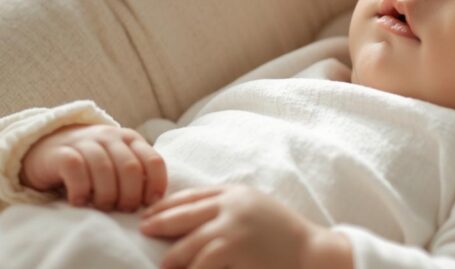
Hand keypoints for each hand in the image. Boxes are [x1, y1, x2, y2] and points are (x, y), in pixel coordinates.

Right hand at [19, 123, 166, 211]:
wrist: (48, 147)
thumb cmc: (91, 163)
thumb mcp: (118, 163)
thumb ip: (138, 174)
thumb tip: (156, 201)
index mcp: (130, 139)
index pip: (153, 161)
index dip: (155, 185)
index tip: (149, 203)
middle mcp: (110, 137)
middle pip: (130, 169)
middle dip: (130, 196)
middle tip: (122, 210)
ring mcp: (85, 142)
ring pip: (104, 170)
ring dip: (106, 196)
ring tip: (102, 208)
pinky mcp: (62, 152)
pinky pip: (76, 170)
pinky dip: (81, 190)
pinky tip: (79, 201)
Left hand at [139, 185, 352, 268]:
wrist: (312, 253)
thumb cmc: (283, 235)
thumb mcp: (255, 208)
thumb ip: (227, 207)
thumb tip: (189, 218)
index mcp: (236, 193)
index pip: (193, 195)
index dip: (167, 204)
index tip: (149, 213)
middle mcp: (233, 206)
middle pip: (185, 213)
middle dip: (161, 223)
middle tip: (143, 230)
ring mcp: (234, 228)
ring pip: (191, 242)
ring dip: (174, 255)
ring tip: (163, 264)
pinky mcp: (236, 250)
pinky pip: (204, 263)